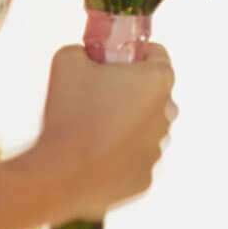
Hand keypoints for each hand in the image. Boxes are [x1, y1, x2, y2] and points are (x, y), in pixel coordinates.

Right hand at [32, 42, 175, 219]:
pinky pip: (133, 159)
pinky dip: (118, 156)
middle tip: (98, 95)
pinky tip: (92, 156)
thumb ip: (82, 51)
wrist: (61, 175)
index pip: (156, 54)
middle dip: (131, 91)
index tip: (114, 61)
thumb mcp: (67, 60)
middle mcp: (167, 113)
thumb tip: (84, 56)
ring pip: (145, 128)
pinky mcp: (145, 177)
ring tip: (91, 129)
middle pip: (154, 93)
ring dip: (125, 124)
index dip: (132, 54)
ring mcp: (157, 148)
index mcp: (157, 80)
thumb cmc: (69, 116)